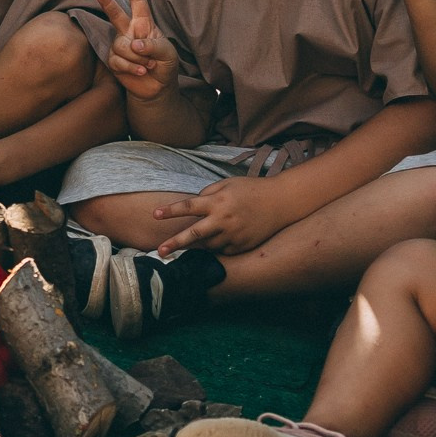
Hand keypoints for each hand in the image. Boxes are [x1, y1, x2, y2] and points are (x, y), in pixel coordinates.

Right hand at [96, 0, 178, 101]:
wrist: (156, 89)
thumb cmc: (164, 65)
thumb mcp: (167, 53)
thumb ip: (153, 45)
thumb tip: (134, 43)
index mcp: (144, 24)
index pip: (139, 2)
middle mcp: (129, 32)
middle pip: (116, 14)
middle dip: (107, 2)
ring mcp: (120, 46)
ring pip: (121, 45)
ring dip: (137, 57)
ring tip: (147, 64)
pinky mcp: (114, 61)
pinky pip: (118, 60)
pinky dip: (131, 66)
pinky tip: (140, 71)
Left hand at [148, 176, 286, 255]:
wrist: (281, 202)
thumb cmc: (251, 190)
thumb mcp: (228, 184)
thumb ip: (207, 194)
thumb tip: (192, 205)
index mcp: (218, 202)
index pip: (189, 206)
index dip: (170, 211)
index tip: (155, 215)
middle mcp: (224, 220)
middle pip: (194, 235)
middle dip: (175, 244)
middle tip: (159, 252)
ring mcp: (234, 235)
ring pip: (207, 245)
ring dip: (199, 243)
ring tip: (201, 236)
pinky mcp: (242, 246)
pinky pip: (222, 250)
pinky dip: (217, 245)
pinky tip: (223, 237)